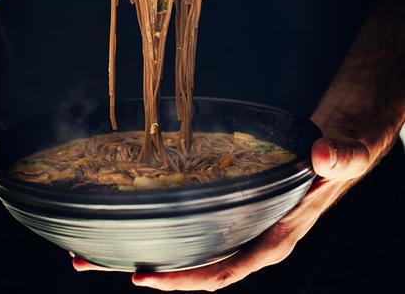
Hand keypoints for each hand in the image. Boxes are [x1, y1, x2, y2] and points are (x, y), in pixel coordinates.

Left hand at [70, 136, 370, 290]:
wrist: (333, 152)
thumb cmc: (339, 159)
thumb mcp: (344, 156)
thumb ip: (339, 159)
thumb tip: (324, 158)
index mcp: (274, 237)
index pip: (227, 271)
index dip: (186, 281)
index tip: (144, 278)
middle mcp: (250, 238)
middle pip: (194, 268)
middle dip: (144, 270)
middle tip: (88, 260)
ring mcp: (236, 225)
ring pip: (187, 248)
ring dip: (142, 248)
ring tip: (90, 246)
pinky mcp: (228, 208)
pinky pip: (191, 225)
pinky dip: (162, 227)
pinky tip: (134, 217)